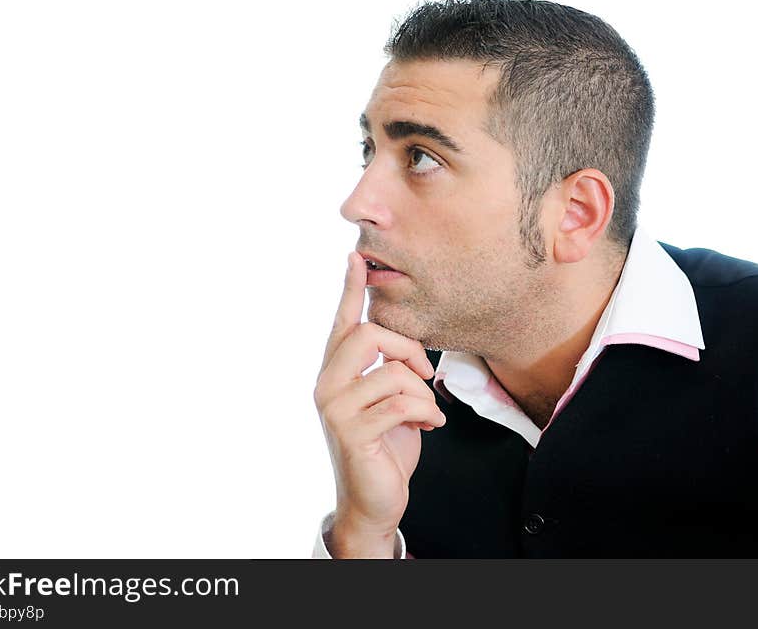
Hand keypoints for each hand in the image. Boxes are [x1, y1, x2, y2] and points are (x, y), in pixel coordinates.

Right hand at [314, 252, 446, 556]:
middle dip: (409, 349)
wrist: (374, 500)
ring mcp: (336, 409)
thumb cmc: (385, 447)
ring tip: (428, 412)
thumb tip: (402, 342)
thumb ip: (387, 369)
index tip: (355, 257)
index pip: (343, 323)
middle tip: (425, 375)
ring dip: (422, 392)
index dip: (350, 289)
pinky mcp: (353, 433)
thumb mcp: (387, 401)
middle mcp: (327, 384)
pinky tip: (430, 426)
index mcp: (336, 372)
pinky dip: (426, 413)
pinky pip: (401, 403)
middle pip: (369, 335)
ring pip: (391, 371)